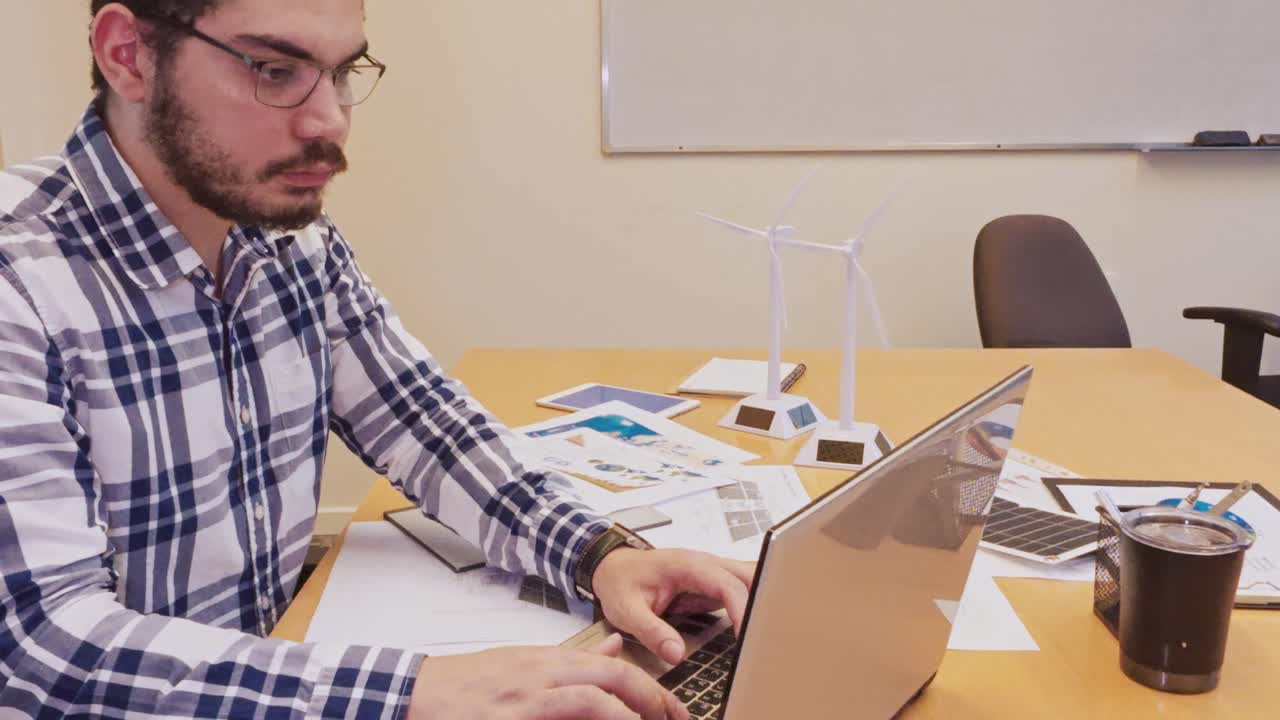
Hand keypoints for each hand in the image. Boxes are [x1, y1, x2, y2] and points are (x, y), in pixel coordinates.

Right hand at [407, 633, 687, 718]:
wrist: (418, 692)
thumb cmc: (470, 683)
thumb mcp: (526, 662)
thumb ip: (573, 660)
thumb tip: (615, 650)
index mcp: (549, 659)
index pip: (613, 667)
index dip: (650, 688)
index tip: (673, 710)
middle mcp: (543, 672)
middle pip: (614, 677)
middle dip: (654, 700)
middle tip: (678, 719)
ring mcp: (528, 696)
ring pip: (594, 699)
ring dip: (630, 714)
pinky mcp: (513, 716)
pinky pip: (564, 717)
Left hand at [592, 548, 754, 664]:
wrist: (613, 567)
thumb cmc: (620, 582)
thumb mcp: (626, 610)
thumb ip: (651, 631)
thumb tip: (676, 653)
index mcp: (686, 565)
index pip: (725, 583)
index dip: (741, 607)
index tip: (746, 634)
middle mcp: (704, 563)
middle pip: (747, 574)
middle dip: (763, 599)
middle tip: (768, 631)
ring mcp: (711, 571)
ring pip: (749, 577)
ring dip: (763, 598)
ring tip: (769, 627)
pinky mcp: (713, 582)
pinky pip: (742, 587)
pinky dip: (755, 599)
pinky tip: (761, 619)